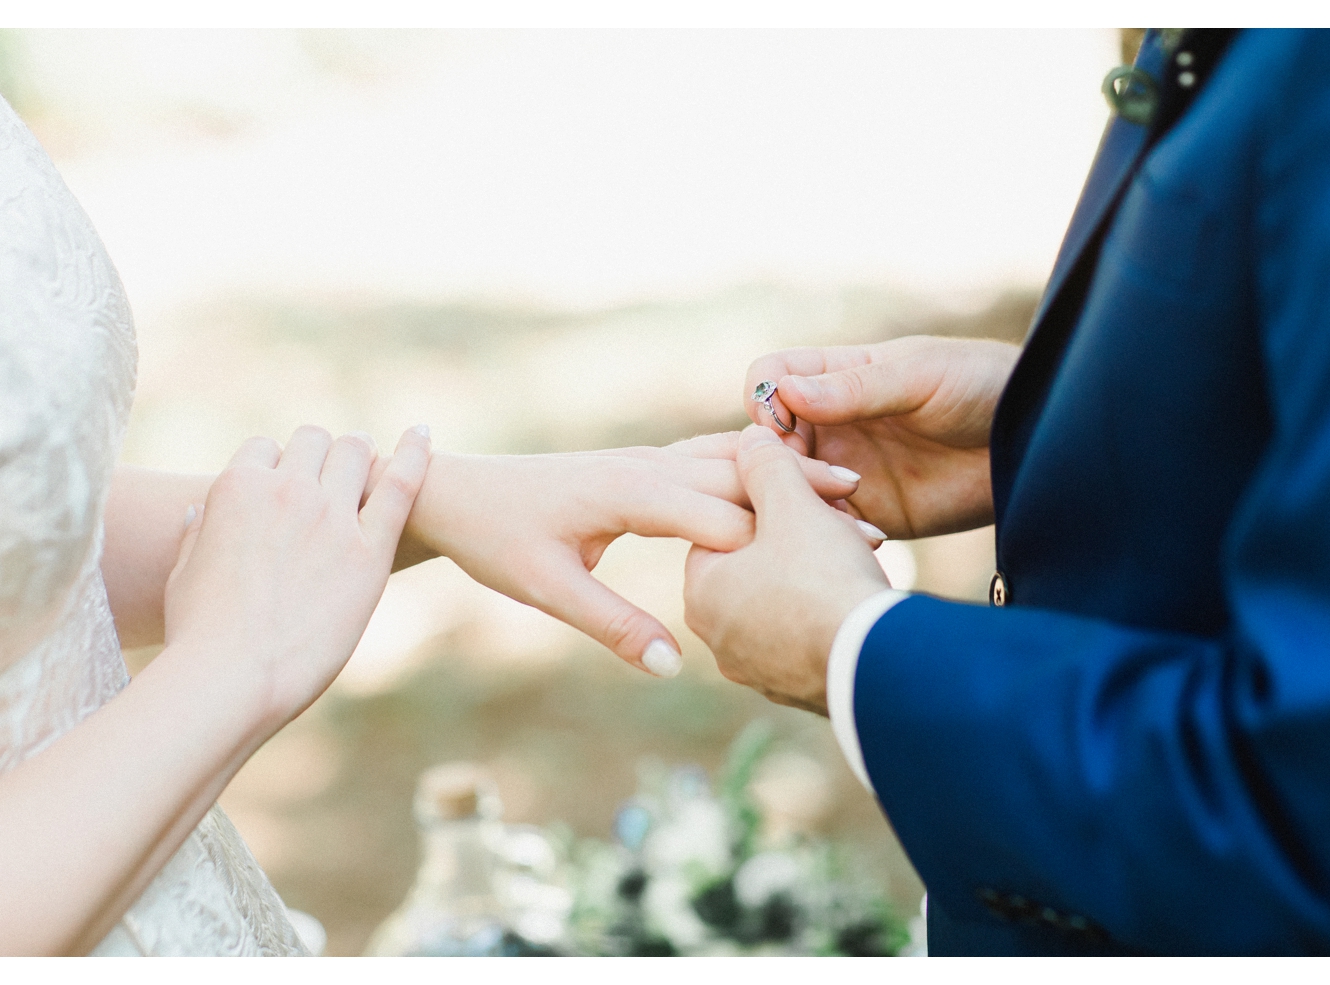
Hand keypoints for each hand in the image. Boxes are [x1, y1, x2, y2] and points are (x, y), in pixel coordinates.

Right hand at [163, 425, 430, 729]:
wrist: (233, 675)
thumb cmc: (200, 634)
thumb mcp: (184, 572)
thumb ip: (197, 532)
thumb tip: (199, 509)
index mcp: (236, 489)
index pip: (264, 449)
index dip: (276, 465)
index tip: (283, 485)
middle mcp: (286, 490)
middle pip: (314, 441)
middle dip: (320, 453)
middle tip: (333, 469)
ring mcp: (331, 516)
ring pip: (354, 452)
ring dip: (358, 454)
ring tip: (368, 462)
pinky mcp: (369, 549)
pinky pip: (401, 484)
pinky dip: (415, 453)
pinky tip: (423, 433)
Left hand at [389, 437, 861, 676]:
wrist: (458, 492)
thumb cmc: (497, 539)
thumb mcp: (546, 588)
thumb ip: (610, 623)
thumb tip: (669, 666)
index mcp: (626, 491)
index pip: (719, 511)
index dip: (781, 534)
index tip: (839, 554)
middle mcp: (643, 465)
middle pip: (740, 474)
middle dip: (804, 495)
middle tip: (871, 521)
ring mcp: (644, 459)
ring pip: (729, 458)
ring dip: (788, 473)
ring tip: (851, 489)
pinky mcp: (641, 465)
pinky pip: (709, 457)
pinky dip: (754, 466)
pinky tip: (789, 477)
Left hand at [684, 426, 891, 714]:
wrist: (874, 665)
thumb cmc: (823, 577)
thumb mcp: (792, 505)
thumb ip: (766, 466)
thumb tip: (750, 437)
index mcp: (701, 589)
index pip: (723, 525)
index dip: (769, 499)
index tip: (808, 492)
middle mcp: (717, 636)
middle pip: (755, 565)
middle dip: (797, 538)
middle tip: (839, 521)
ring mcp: (756, 669)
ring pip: (784, 602)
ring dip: (817, 575)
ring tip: (856, 556)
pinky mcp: (795, 690)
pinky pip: (807, 637)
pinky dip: (829, 614)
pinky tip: (858, 598)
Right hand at [745, 334, 1019, 538]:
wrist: (1037, 440)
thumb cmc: (983, 385)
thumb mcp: (920, 376)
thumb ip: (856, 389)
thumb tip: (784, 394)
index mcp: (837, 376)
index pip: (770, 380)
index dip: (763, 400)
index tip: (780, 422)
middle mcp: (831, 423)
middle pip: (767, 441)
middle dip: (769, 463)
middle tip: (801, 482)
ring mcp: (845, 470)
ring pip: (788, 488)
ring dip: (793, 503)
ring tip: (828, 513)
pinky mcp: (870, 514)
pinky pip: (828, 527)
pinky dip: (826, 535)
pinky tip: (853, 539)